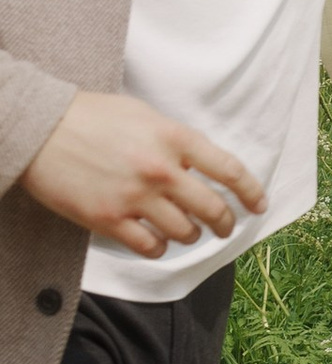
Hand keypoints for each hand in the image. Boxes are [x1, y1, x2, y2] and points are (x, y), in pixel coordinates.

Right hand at [20, 92, 266, 257]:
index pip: (229, 169)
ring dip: (191, 235)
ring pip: (185, 232)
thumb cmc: (90, 117)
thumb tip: (200, 164)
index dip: (251, 192)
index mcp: (174, 138)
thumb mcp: (143, 115)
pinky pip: (151, 247)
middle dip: (224, 223)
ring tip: (186, 231)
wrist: (41, 129)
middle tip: (224, 228)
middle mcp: (161, 170)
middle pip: (213, 208)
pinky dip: (160, 248)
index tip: (258, 205)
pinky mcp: (109, 220)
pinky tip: (157, 242)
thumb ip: (175, 140)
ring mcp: (136, 197)